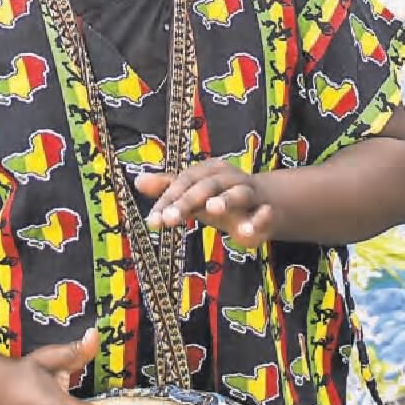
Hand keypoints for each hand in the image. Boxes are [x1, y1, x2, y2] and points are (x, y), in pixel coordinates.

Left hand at [137, 160, 274, 248]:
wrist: (266, 206)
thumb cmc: (221, 199)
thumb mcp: (194, 195)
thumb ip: (168, 188)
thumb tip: (138, 181)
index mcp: (208, 171)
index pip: (184, 183)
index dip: (167, 200)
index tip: (153, 221)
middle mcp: (229, 178)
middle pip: (207, 186)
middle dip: (188, 201)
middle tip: (170, 218)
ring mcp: (250, 194)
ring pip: (238, 194)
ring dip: (225, 200)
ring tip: (212, 209)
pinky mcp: (267, 212)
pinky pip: (264, 214)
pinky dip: (258, 220)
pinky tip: (247, 232)